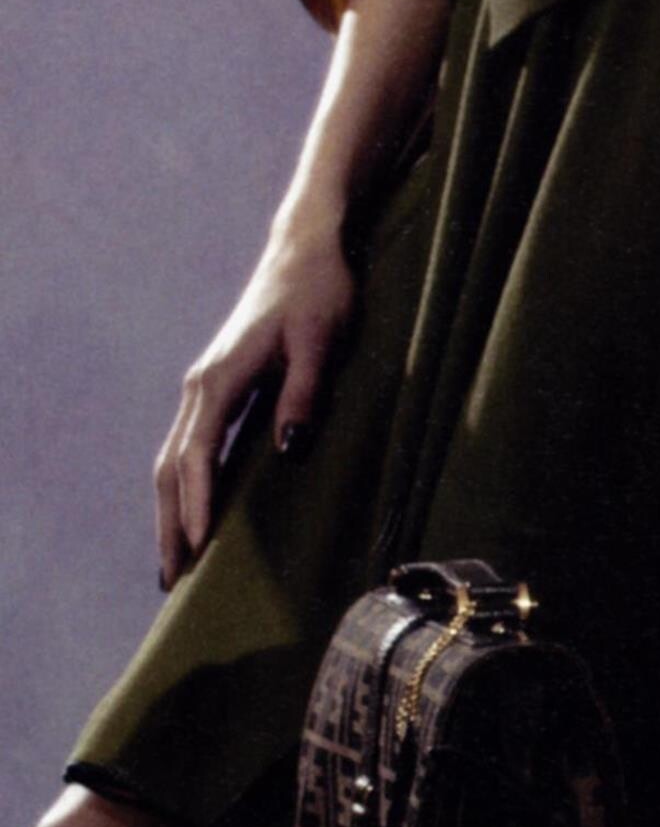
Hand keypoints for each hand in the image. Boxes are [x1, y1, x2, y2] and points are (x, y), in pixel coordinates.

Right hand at [154, 223, 355, 587]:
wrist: (306, 247)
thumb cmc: (321, 291)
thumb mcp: (322, 339)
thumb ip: (303, 392)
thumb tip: (286, 446)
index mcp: (220, 379)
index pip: (197, 455)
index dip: (194, 504)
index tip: (195, 549)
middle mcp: (201, 385)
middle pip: (171, 466)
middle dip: (169, 523)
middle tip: (174, 579)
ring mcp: (204, 385)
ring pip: (173, 458)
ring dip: (170, 509)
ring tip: (176, 561)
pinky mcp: (217, 385)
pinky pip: (189, 445)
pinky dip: (184, 484)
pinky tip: (195, 512)